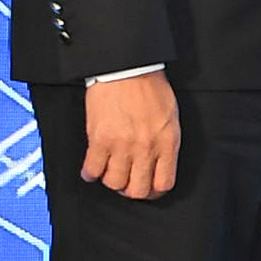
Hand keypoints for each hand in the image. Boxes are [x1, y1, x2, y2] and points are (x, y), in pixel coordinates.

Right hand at [78, 69, 180, 197]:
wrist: (127, 68)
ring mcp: (122, 146)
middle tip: (127, 182)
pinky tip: (92, 168)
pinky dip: (90, 173)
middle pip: (138, 190)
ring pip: (114, 183)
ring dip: (111, 180)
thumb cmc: (150, 88)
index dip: (154, 191)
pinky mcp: (100, 140)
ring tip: (110, 171)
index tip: (148, 188)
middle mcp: (146, 148)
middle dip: (131, 190)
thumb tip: (160, 165)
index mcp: (167, 142)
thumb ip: (166, 143)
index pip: (164, 183)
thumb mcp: (170, 117)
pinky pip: (93, 170)